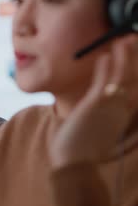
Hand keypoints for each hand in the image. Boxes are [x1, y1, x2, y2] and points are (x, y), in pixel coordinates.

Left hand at [50, 34, 137, 167]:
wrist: (74, 166)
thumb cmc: (82, 151)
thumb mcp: (100, 133)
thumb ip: (107, 120)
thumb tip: (103, 112)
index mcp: (124, 116)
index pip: (136, 88)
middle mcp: (122, 110)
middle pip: (135, 77)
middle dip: (136, 58)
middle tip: (135, 40)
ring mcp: (110, 107)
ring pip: (122, 75)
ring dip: (124, 56)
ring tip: (124, 39)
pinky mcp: (95, 106)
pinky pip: (103, 81)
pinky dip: (106, 67)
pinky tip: (105, 55)